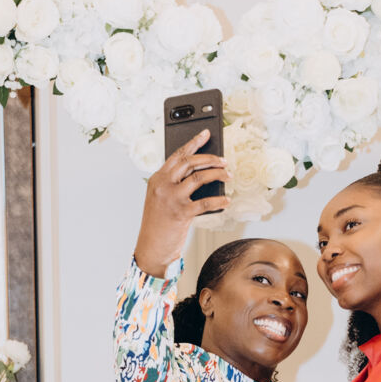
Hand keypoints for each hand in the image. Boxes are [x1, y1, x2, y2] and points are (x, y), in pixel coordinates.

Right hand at [133, 131, 227, 277]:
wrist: (151, 247)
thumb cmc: (159, 224)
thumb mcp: (161, 199)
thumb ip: (175, 184)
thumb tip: (201, 173)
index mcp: (157, 179)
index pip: (177, 155)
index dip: (193, 143)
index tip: (206, 134)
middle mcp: (163, 185)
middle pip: (189, 162)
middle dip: (210, 158)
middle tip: (224, 160)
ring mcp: (172, 199)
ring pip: (199, 178)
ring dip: (217, 175)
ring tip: (228, 176)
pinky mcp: (181, 213)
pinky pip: (205, 202)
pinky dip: (218, 200)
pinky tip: (226, 200)